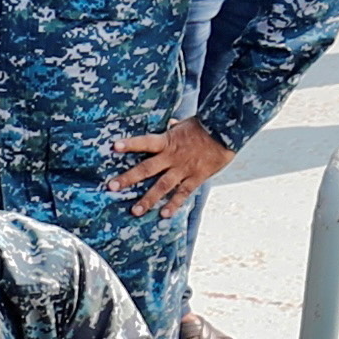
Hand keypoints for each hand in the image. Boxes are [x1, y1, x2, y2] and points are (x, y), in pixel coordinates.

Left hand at [109, 119, 230, 217]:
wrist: (226, 133)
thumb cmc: (205, 127)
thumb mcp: (186, 124)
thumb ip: (175, 127)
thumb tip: (169, 123)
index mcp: (168, 141)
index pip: (145, 142)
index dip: (130, 144)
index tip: (114, 147)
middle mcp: (172, 157)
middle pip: (146, 168)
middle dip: (129, 178)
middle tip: (112, 186)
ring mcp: (183, 169)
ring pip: (162, 186)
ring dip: (148, 199)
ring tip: (135, 211)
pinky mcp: (196, 178)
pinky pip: (183, 193)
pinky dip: (173, 204)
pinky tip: (164, 215)